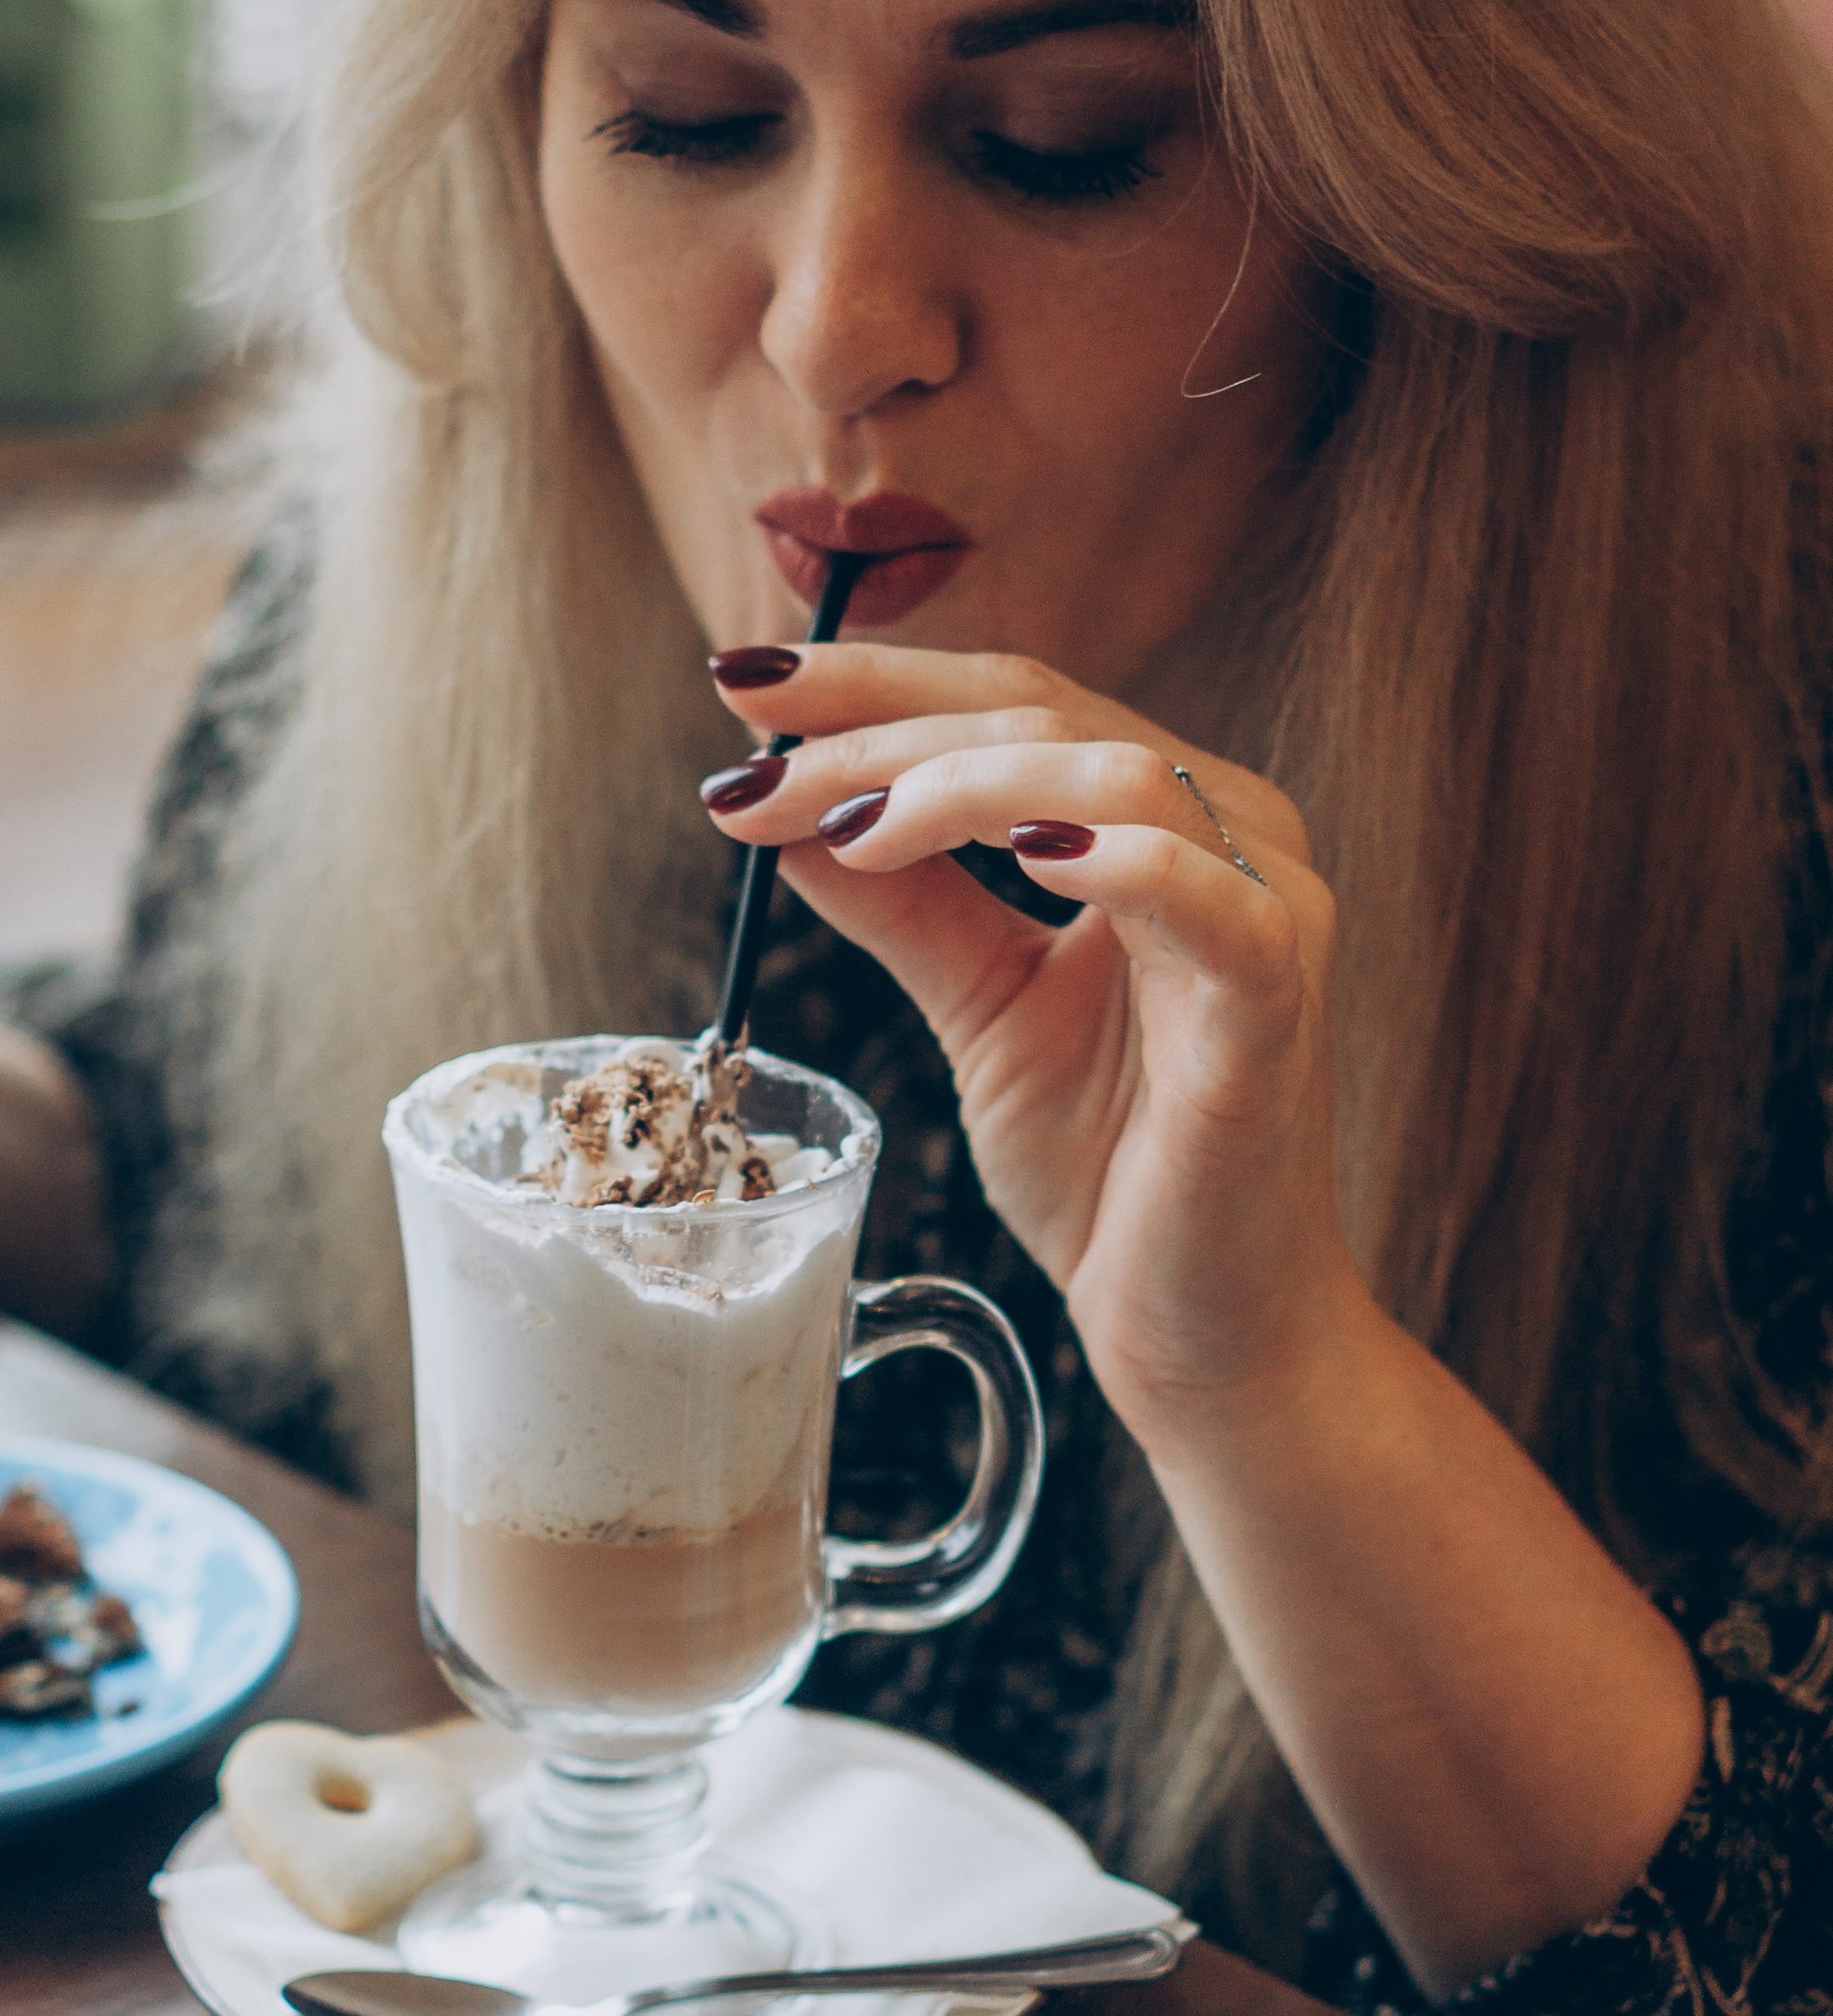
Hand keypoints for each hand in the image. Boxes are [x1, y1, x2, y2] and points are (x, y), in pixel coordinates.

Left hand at [704, 647, 1366, 1450]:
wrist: (1200, 1329)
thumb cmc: (1111, 1172)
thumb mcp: (977, 1007)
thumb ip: (901, 903)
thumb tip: (783, 806)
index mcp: (1160, 820)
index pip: (1010, 703)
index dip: (872, 686)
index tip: (740, 693)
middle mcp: (1229, 833)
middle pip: (1043, 714)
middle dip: (877, 731)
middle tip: (755, 771)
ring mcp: (1267, 904)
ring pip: (1112, 771)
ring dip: (956, 784)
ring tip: (847, 827)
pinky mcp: (1275, 993)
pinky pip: (1198, 888)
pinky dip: (1103, 852)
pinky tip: (1014, 850)